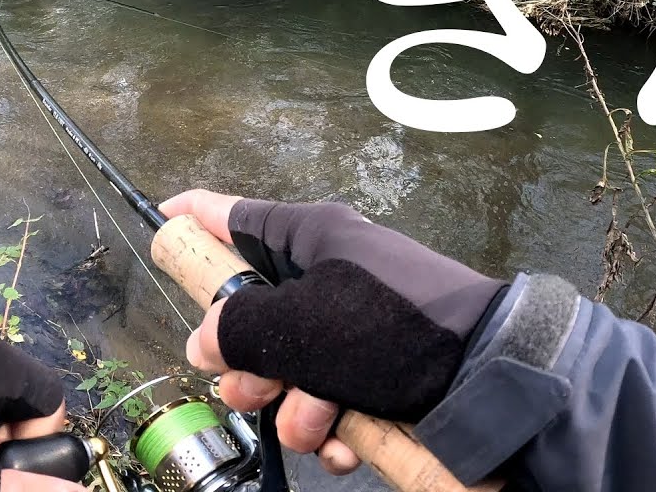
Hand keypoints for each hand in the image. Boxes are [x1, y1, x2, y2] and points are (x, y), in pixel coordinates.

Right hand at [159, 189, 506, 476]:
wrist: (494, 382)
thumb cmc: (395, 329)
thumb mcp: (302, 323)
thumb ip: (237, 327)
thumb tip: (203, 340)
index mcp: (313, 240)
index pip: (237, 216)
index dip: (196, 218)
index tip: (161, 222)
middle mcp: (331, 279)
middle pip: (254, 315)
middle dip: (248, 362)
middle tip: (256, 385)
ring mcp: (356, 332)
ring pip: (290, 372)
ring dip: (295, 408)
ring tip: (322, 417)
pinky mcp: (379, 377)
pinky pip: (331, 405)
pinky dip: (334, 428)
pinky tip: (350, 440)